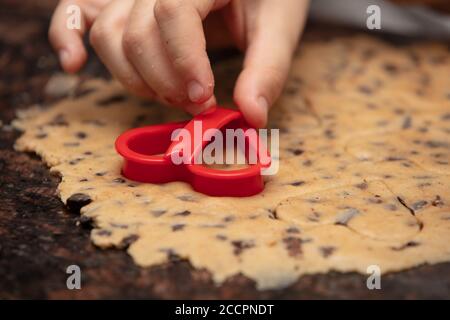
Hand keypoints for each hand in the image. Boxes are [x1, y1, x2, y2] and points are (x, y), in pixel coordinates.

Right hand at [49, 0, 308, 126]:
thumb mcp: (277, 25)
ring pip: (108, 34)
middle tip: (198, 105)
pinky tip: (74, 65)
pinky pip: (76, 12)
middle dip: (166, 82)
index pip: (171, 12)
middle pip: (135, 33)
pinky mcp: (118, 1)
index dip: (183, 62)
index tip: (205, 98)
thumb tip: (252, 117)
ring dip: (135, 78)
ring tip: (171, 96)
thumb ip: (267, 69)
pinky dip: (66, 38)